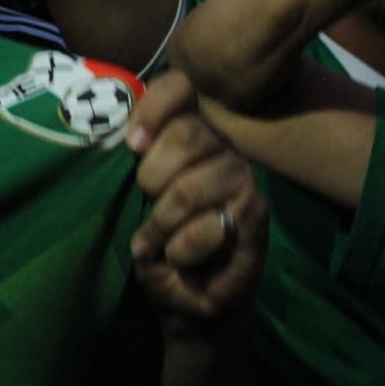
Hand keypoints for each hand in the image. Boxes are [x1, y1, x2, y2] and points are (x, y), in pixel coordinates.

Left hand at [127, 70, 266, 334]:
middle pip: (186, 135)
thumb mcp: (134, 200)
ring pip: (191, 186)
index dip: (153, 107)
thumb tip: (129, 138)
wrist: (192, 298)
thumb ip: (134, 164)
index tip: (131, 144)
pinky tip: (179, 259)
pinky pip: (210, 226)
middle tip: (144, 203)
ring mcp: (241, 179)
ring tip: (152, 245)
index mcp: (187, 130)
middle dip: (151, 177)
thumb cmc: (158, 239)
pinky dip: (183, 249)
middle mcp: (220, 146)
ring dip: (162, 223)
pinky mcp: (255, 216)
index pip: (179, 88)